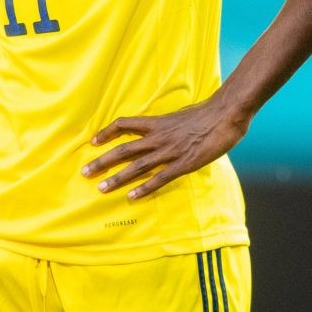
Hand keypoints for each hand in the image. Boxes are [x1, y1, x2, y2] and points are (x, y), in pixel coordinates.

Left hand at [82, 97, 249, 199]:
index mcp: (157, 122)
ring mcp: (170, 151)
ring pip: (137, 166)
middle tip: (85, 172)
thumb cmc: (207, 113)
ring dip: (117, 178)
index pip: (124, 124)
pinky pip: (160, 178)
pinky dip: (145, 189)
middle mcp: (159, 137)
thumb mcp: (180, 116)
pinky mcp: (184, 164)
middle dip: (103, 161)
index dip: (107, 133)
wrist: (226, 114)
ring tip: (101, 188)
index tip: (93, 142)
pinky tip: (132, 197)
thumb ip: (167, 125)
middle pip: (124, 149)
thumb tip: (160, 129)